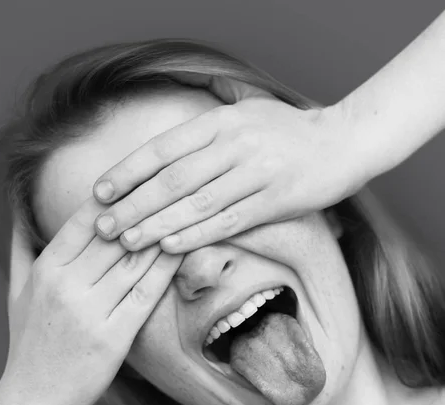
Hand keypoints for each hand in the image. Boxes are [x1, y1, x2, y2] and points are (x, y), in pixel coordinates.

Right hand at [0, 199, 182, 404]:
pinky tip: (184, 250)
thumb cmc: (27, 343)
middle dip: (147, 207)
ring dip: (163, 232)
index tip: (143, 177)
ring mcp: (89, 310)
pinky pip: (145, 293)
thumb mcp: (16, 291)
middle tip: (177, 185)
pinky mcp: (112, 337)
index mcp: (46, 269)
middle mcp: (66, 284)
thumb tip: (18, 209)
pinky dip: (166, 268)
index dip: (117, 196)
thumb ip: (21, 247)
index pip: (86, 219)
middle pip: (115, 234)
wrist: (30, 401)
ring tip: (188, 209)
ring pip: (134, 260)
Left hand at [91, 76, 376, 253]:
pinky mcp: (275, 200)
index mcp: (221, 122)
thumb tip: (165, 152)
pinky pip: (228, 221)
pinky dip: (196, 235)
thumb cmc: (288, 133)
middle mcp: (234, 145)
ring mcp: (256, 173)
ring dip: (157, 224)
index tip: (100, 192)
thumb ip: (207, 133)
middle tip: (103, 226)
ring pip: (196, 203)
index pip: (163, 148)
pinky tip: (169, 247)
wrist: (344, 142)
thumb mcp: (245, 116)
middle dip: (133, 204)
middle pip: (172, 179)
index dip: (128, 171)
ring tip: (126, 242)